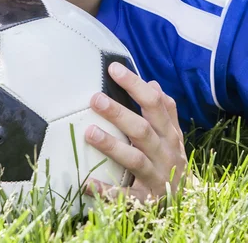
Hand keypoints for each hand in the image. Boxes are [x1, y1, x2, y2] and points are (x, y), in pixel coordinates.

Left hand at [85, 62, 186, 202]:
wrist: (185, 203)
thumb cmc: (170, 159)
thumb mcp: (172, 135)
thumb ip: (165, 110)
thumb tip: (153, 83)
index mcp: (169, 133)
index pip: (154, 103)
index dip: (135, 84)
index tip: (113, 69)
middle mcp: (165, 153)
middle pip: (142, 130)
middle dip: (119, 113)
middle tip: (95, 98)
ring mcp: (156, 178)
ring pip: (135, 160)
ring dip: (111, 146)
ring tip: (89, 132)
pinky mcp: (145, 201)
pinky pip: (125, 196)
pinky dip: (107, 191)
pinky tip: (86, 182)